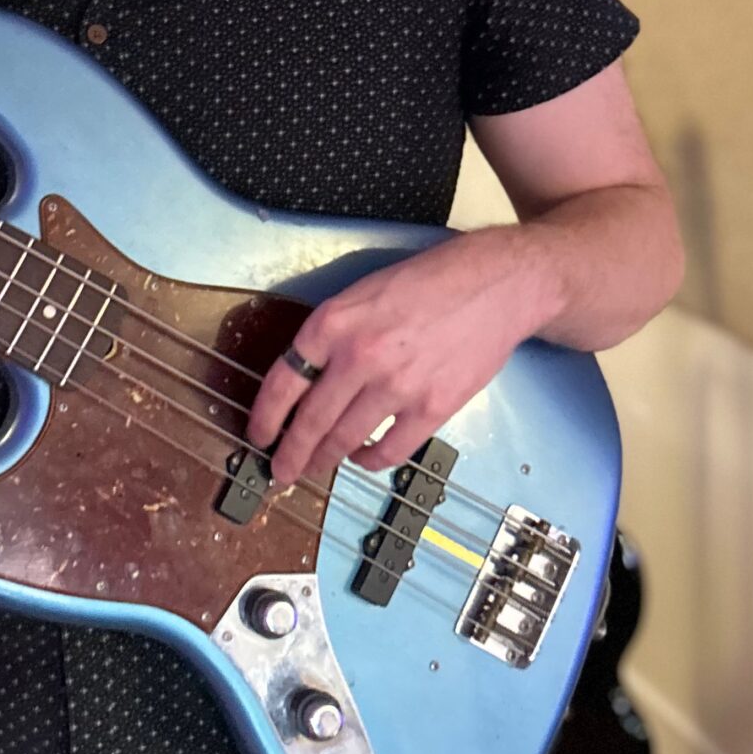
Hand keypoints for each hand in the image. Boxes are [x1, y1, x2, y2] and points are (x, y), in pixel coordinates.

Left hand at [246, 230, 547, 485]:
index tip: (258, 435)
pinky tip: (363, 459)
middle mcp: (359, 356)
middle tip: (280, 471)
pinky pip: (390, 450)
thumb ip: (331, 334)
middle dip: (290, 453)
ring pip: (345, 440)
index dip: (265, 417)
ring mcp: (397, 386)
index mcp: (333, 324)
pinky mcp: (432, 407)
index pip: (283, 382)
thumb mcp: (362, 293)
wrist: (494, 284)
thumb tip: (304, 376)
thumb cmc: (427, 282)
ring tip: (313, 470)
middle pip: (310, 420)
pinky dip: (370, 461)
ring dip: (324, 461)